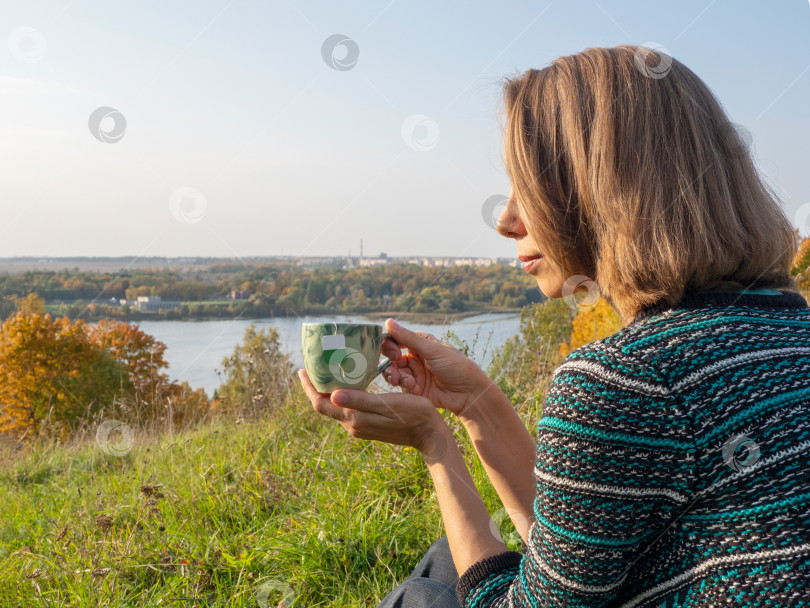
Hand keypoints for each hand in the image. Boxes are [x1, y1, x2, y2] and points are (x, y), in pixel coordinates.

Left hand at [297, 368, 449, 459]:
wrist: (430, 434)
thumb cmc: (413, 415)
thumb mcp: (386, 404)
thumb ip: (359, 401)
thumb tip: (332, 395)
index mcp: (354, 419)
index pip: (321, 404)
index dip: (310, 388)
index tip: (302, 370)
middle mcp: (353, 425)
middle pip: (325, 406)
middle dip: (316, 388)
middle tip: (311, 367)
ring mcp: (361, 426)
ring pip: (336, 408)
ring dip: (327, 392)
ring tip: (325, 372)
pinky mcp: (369, 425)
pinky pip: (348, 409)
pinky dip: (341, 396)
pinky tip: (346, 385)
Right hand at [379, 318, 494, 416]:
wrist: (469, 394)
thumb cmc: (456, 367)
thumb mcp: (433, 350)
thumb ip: (409, 338)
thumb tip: (388, 322)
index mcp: (420, 344)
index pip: (396, 340)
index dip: (390, 345)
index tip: (394, 352)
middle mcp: (415, 358)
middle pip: (391, 358)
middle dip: (389, 363)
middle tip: (394, 368)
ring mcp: (415, 374)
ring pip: (394, 372)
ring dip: (395, 375)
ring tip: (402, 381)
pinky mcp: (415, 389)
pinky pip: (401, 386)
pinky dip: (404, 385)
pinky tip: (413, 387)